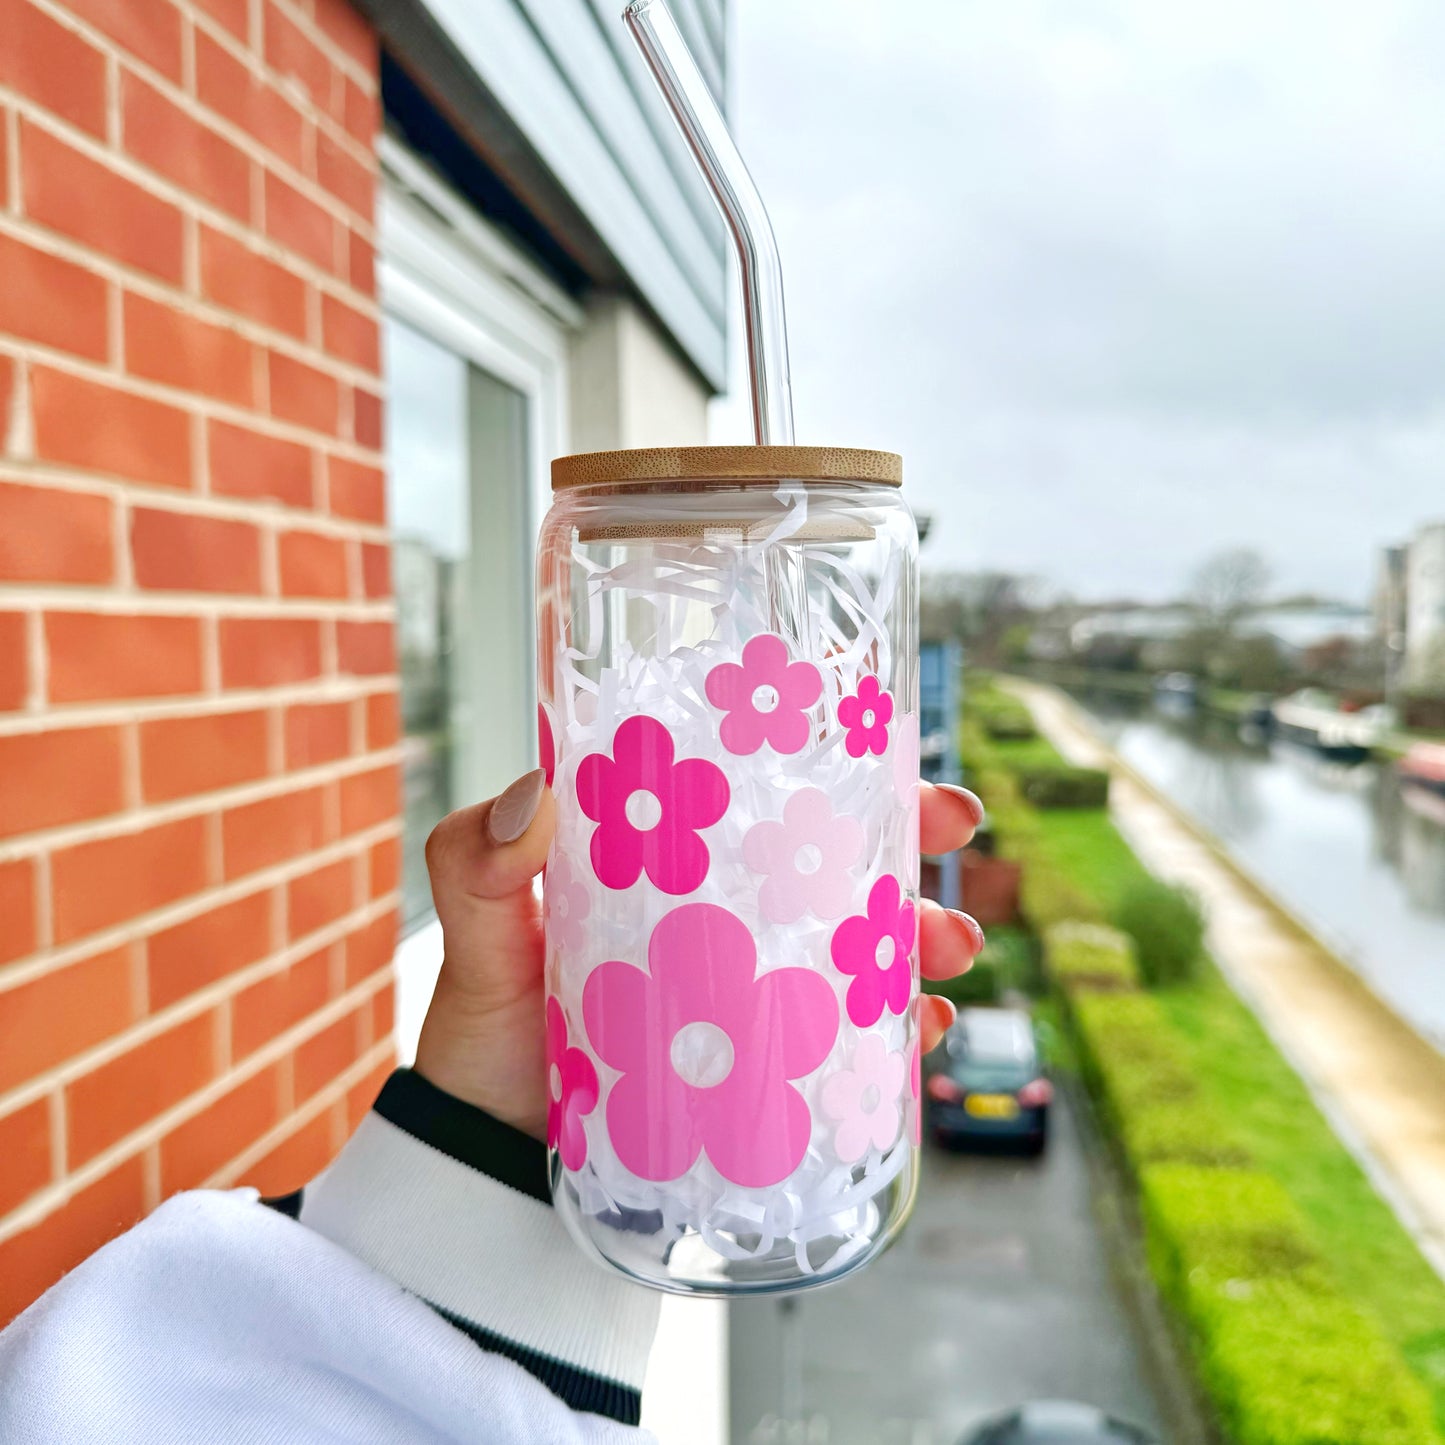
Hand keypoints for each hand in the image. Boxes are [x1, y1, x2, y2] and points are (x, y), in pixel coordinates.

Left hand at [415, 770, 985, 1138]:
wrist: (491, 1159)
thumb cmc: (484, 1033)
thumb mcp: (474, 937)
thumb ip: (475, 864)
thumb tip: (534, 795)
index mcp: (668, 861)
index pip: (760, 793)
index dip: (834, 768)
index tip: (895, 759)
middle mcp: (722, 917)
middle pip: (832, 864)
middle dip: (907, 842)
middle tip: (952, 832)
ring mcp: (752, 992)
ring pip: (859, 947)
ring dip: (920, 936)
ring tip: (947, 949)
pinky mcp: (768, 1066)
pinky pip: (852, 1039)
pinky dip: (901, 1032)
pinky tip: (927, 1030)